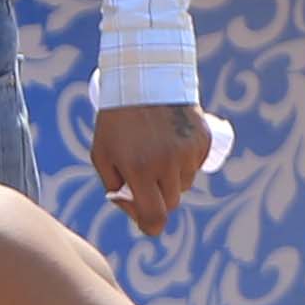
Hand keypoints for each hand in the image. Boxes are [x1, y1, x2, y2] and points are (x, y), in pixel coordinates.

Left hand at [88, 100, 209, 233]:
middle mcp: (167, 163)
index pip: (155, 217)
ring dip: (172, 177)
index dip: (149, 225)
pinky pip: (196, 164)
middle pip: (171, 202)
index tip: (145, 220)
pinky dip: (186, 160)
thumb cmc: (116, 121)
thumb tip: (133, 206)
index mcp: (140, 170)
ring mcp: (188, 152)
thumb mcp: (102, 154)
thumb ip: (114, 185)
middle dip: (158, 196)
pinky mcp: (202, 141)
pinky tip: (171, 141)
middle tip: (145, 177)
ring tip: (156, 151)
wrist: (144, 79)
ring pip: (185, 183)